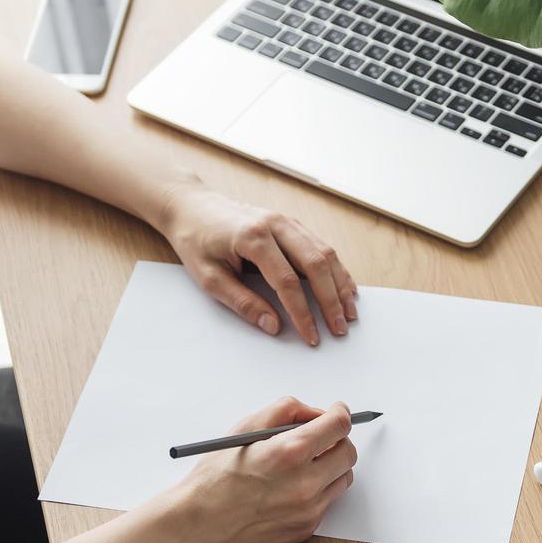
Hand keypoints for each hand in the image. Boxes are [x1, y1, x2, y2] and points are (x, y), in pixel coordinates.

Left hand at [158, 184, 357, 344]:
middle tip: (340, 328)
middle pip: (316, 264)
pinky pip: (321, 246)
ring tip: (349, 312)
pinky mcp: (291, 224)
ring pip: (325, 252)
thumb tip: (273, 326)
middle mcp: (276, 225)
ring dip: (340, 284)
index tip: (311, 335)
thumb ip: (242, 303)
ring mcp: (287, 221)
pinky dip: (336, 268)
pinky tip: (345, 287)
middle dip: (331, 300)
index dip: (302, 312)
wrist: (192, 206)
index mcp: (253, 237)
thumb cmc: (196, 240)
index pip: (287, 281)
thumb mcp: (208, 277)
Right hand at [171, 397, 356, 542]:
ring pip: (343, 477)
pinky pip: (327, 501)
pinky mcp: (306, 528)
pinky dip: (318, 489)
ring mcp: (308, 509)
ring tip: (304, 463)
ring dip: (331, 465)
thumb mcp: (246, 427)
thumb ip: (287, 411)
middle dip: (337, 439)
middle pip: (348, 452)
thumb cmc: (216, 477)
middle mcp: (304, 483)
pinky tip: (292, 487)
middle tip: (320, 437)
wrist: (197, 526)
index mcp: (289, 452)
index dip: (340, 413)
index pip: (339, 425)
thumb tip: (317, 412)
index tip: (337, 411)